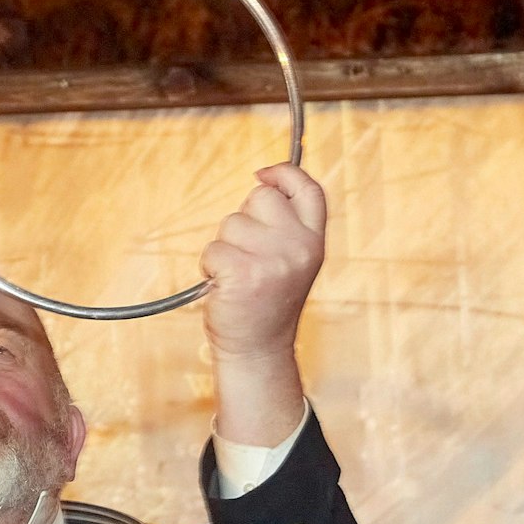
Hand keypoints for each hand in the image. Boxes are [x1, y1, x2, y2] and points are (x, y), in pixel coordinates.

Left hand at [200, 164, 326, 360]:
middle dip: (244, 220)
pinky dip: (209, 267)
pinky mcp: (243, 272)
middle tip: (248, 256)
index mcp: (314, 242)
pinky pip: (212, 249)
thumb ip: (285, 227)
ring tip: (237, 277)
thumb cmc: (266, 303)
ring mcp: (272, 259)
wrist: (257, 349)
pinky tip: (224, 287)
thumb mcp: (291, 261)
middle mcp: (299, 247)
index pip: (309, 190)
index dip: (285, 174)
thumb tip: (262, 183)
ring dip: (224, 248)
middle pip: (260, 197)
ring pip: (231, 224)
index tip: (263, 175)